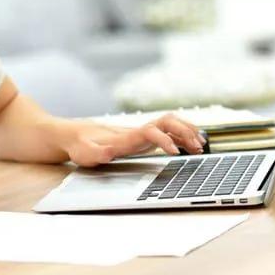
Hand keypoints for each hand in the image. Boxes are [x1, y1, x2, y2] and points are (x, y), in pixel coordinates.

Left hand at [62, 114, 206, 166]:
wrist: (73, 135)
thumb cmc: (80, 145)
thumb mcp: (85, 152)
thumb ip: (98, 153)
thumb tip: (109, 152)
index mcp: (126, 135)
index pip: (151, 131)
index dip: (164, 139)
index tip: (175, 152)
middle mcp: (137, 131)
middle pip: (167, 121)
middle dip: (184, 131)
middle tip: (197, 146)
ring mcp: (141, 133)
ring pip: (169, 124)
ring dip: (186, 131)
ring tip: (201, 145)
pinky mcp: (141, 138)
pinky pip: (166, 132)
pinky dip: (180, 136)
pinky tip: (190, 145)